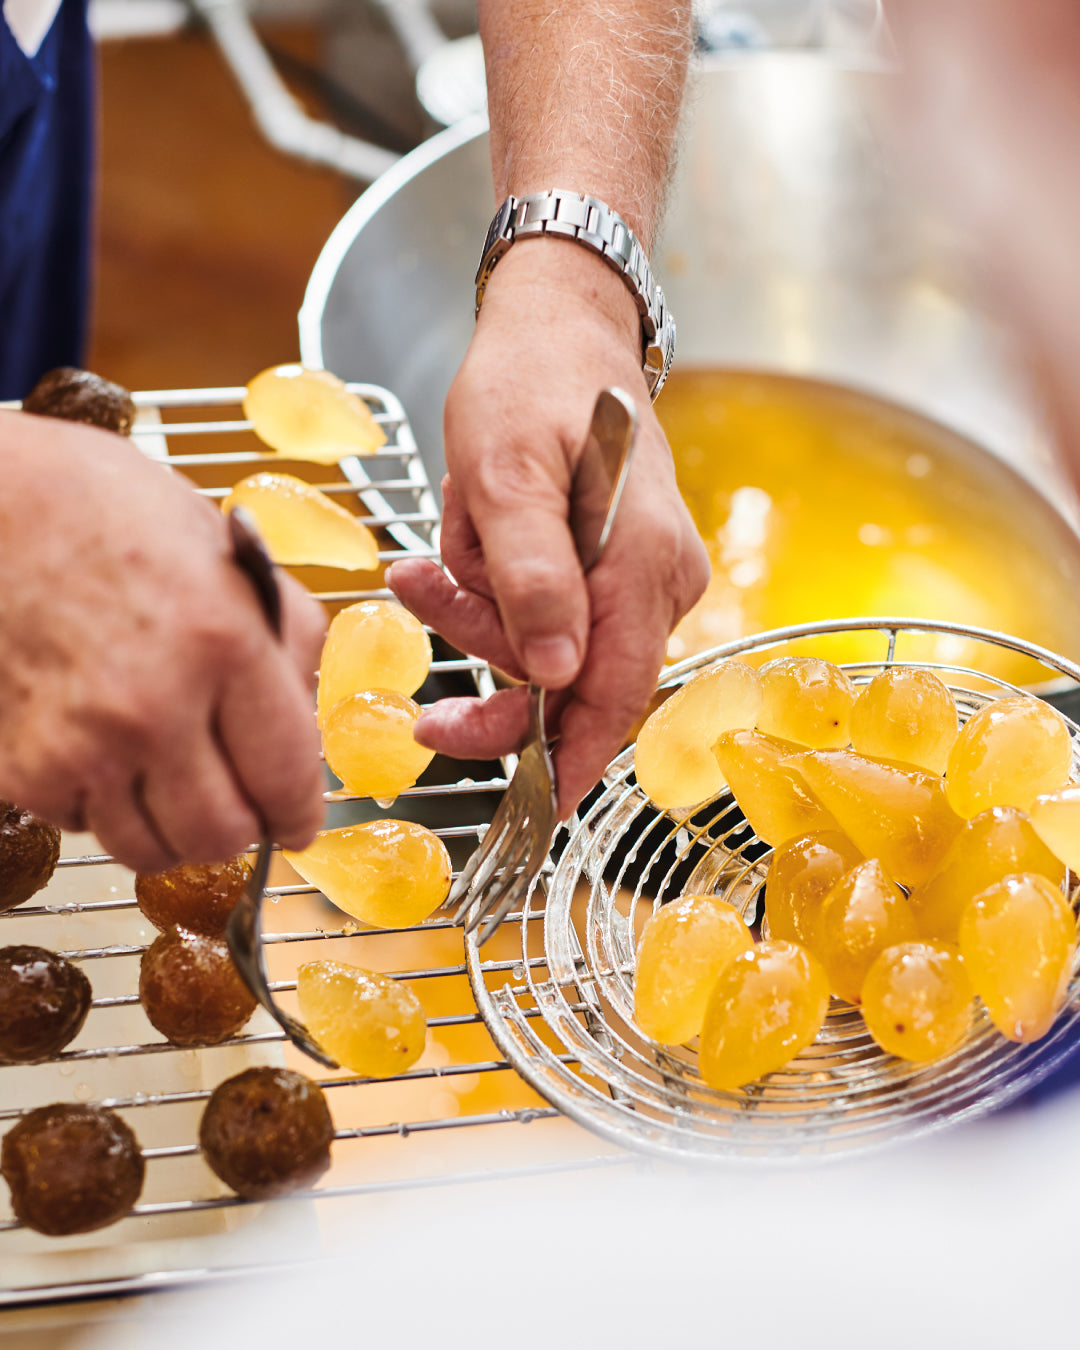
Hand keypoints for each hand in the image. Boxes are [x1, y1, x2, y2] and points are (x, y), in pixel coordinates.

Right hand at [0, 411, 326, 870]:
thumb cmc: (114, 516)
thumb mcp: (231, 557)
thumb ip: (287, 642)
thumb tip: (307, 721)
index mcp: (224, 645)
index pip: (285, 778)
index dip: (300, 812)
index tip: (298, 820)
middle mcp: (151, 707)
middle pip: (221, 836)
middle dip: (240, 827)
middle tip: (238, 799)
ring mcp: (79, 745)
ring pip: (151, 850)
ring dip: (171, 827)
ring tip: (170, 774)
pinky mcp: (19, 767)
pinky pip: (82, 824)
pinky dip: (103, 804)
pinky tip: (106, 749)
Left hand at [388, 240, 708, 816]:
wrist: (558, 323)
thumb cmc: (530, 384)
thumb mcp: (505, 474)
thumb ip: (532, 577)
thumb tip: (557, 674)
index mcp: (643, 565)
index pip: (613, 696)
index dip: (569, 762)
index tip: (528, 810)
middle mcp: (659, 580)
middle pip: (577, 681)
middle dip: (492, 677)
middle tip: (418, 664)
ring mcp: (642, 574)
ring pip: (557, 648)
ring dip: (482, 623)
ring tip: (423, 569)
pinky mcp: (615, 563)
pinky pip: (555, 612)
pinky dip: (498, 599)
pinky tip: (457, 557)